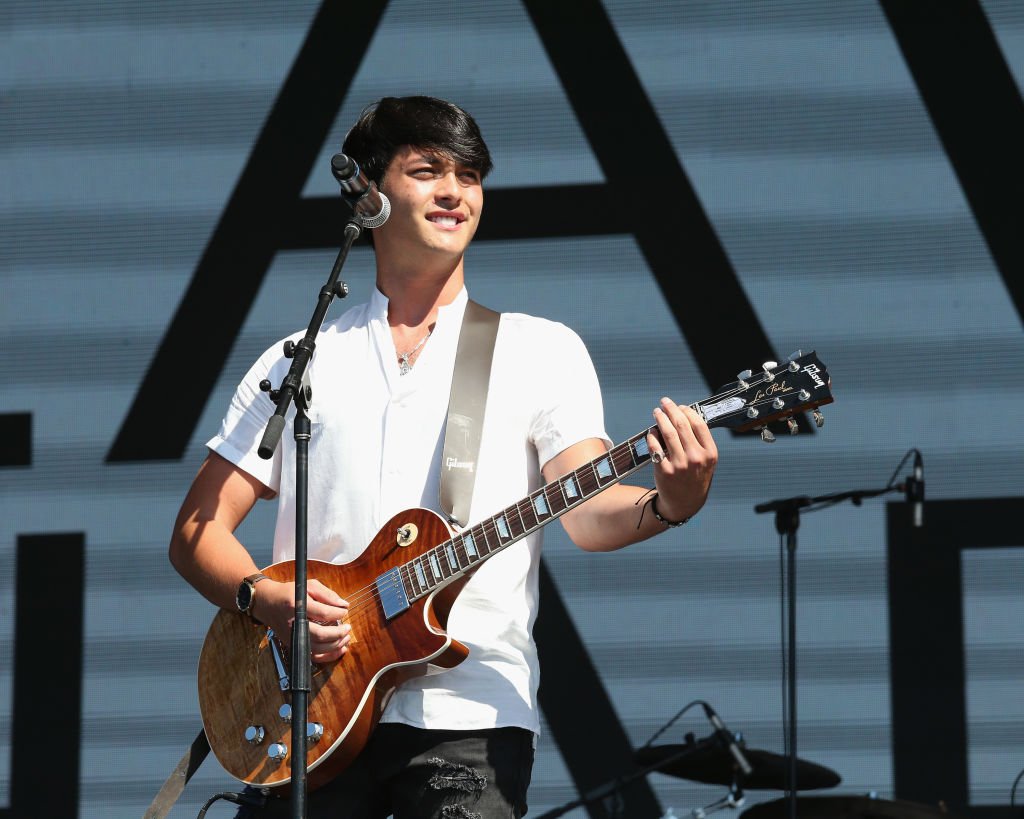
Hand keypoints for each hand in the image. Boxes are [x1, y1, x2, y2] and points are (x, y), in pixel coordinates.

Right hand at [251, 578, 350, 663]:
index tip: (344, 611)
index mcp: (297, 606)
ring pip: (317, 648)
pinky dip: (327, 656)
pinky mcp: (292, 644)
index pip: (323, 613)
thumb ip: (328, 594)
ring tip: (346, 638)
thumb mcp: (309, 585)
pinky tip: (339, 649)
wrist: (268, 603)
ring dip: (335, 645)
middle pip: (320, 634)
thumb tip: (344, 605)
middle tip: (348, 628)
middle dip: (338, 633)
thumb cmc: (290, 592)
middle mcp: (294, 624)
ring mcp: (292, 636)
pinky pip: (312, 656)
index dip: (338, 613)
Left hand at [647, 397, 717, 522]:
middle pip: (681, 424)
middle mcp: (696, 458)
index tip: (679, 406)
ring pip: (667, 433)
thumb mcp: (706, 461)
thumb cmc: (695, 477)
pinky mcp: (664, 470)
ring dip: (660, 418)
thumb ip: (700, 441)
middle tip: (664, 402)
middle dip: (670, 409)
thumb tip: (684, 414)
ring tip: (657, 413)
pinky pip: (655, 447)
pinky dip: (652, 436)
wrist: (685, 503)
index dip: (687, 411)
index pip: (698, 424)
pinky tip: (651, 431)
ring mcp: (679, 464)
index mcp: (710, 453)